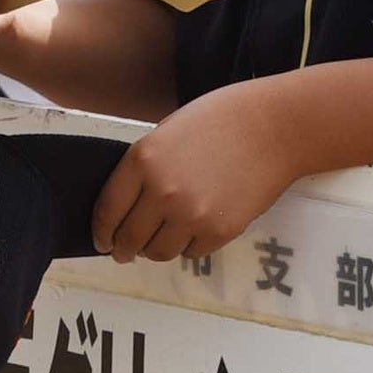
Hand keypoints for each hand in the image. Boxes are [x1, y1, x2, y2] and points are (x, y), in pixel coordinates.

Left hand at [94, 81, 306, 262]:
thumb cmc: (219, 119)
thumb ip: (143, 167)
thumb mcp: (166, 132)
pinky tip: (192, 230)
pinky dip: (187, 246)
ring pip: (159, 253)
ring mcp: (191, 215)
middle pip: (129, 239)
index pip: (107, 211)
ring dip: (155, 250)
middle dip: (123, 249)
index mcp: (142, 161)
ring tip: (161, 239)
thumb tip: (128, 205)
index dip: (101, 232)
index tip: (102, 241)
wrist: (272, 128)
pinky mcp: (218, 231)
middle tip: (124, 252)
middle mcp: (161, 192)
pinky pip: (191, 253)